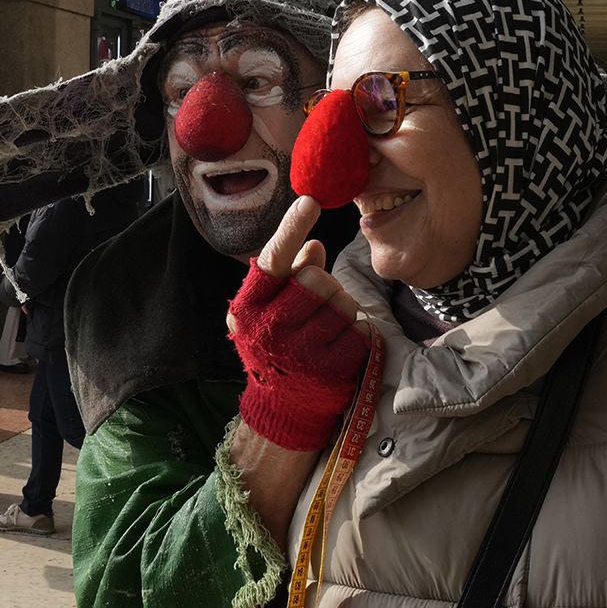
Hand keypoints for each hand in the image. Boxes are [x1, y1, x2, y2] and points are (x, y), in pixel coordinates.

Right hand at [225, 196, 370, 451]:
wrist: (282, 407)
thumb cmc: (276, 344)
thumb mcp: (269, 309)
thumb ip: (288, 275)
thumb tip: (314, 247)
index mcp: (249, 308)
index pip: (272, 261)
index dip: (291, 228)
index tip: (310, 200)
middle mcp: (269, 330)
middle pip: (316, 280)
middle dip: (325, 284)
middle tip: (319, 301)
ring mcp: (300, 353)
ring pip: (343, 303)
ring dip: (343, 307)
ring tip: (326, 326)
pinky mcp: (330, 370)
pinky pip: (358, 330)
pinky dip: (355, 331)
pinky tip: (337, 344)